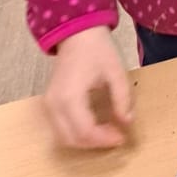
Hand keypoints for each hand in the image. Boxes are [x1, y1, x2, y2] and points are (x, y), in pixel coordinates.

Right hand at [46, 27, 133, 149]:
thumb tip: (127, 122)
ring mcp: (49, 105)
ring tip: (108, 131)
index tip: (122, 137)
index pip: (85, 132)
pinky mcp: (50, 104)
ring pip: (64, 137)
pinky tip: (95, 125)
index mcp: (69, 97)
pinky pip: (60, 128)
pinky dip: (77, 133)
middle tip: (116, 136)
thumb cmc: (97, 49)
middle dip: (95, 143)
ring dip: (86, 140)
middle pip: (72, 139)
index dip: (104, 139)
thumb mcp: (116, 71)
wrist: (77, 34)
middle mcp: (54, 105)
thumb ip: (122, 98)